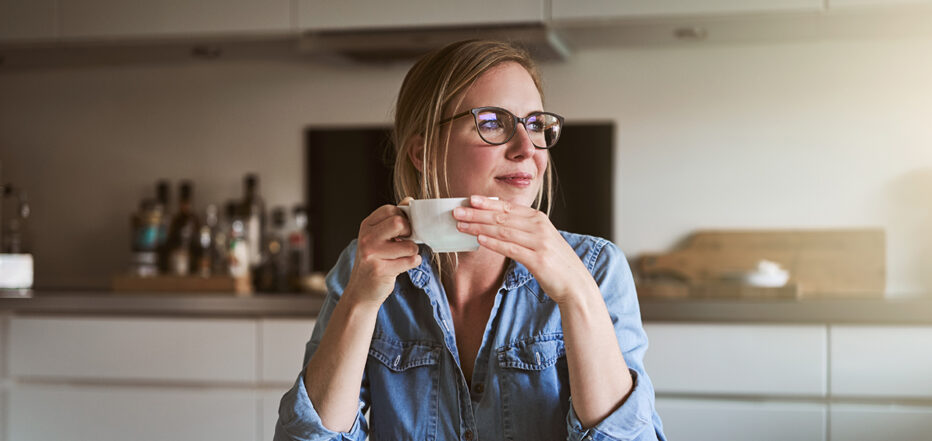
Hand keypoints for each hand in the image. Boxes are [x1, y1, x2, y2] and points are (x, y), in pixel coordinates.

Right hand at [344, 202, 420, 305]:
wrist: (361, 291)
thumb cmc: (374, 262)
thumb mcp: (378, 237)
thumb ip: (393, 219)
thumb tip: (409, 200)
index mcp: (367, 226)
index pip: (391, 210)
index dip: (403, 218)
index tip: (402, 230)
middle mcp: (367, 238)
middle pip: (399, 222)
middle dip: (409, 232)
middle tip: (404, 241)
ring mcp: (372, 254)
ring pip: (409, 245)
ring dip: (412, 252)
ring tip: (402, 256)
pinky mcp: (381, 270)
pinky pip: (411, 261)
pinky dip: (413, 263)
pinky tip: (402, 266)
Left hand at [453, 195, 596, 303]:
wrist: (576, 283)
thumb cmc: (555, 262)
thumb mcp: (540, 240)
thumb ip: (522, 230)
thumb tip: (496, 225)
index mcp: (539, 219)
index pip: (508, 208)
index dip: (488, 203)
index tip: (470, 199)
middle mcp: (539, 227)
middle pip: (502, 217)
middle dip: (477, 213)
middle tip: (457, 211)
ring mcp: (539, 242)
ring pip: (503, 231)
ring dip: (479, 226)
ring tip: (461, 225)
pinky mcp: (538, 259)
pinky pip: (511, 248)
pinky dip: (494, 243)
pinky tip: (479, 239)